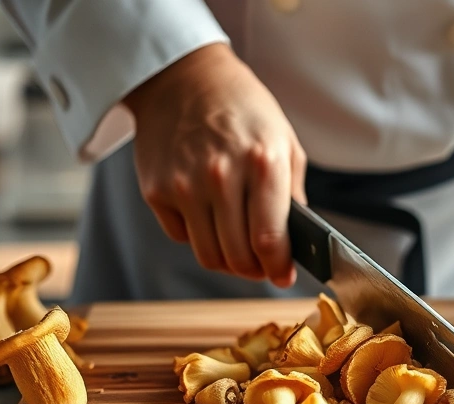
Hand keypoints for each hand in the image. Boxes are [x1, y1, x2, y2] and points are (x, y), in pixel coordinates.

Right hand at [123, 43, 306, 286]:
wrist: (183, 77)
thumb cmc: (242, 109)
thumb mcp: (283, 140)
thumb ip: (293, 194)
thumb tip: (296, 243)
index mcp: (262, 162)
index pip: (269, 239)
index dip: (278, 268)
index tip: (283, 276)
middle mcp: (221, 175)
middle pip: (238, 257)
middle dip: (256, 270)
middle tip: (262, 265)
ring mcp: (184, 184)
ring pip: (209, 255)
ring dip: (228, 261)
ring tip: (238, 247)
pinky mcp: (156, 190)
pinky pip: (182, 237)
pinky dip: (199, 236)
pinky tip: (208, 215)